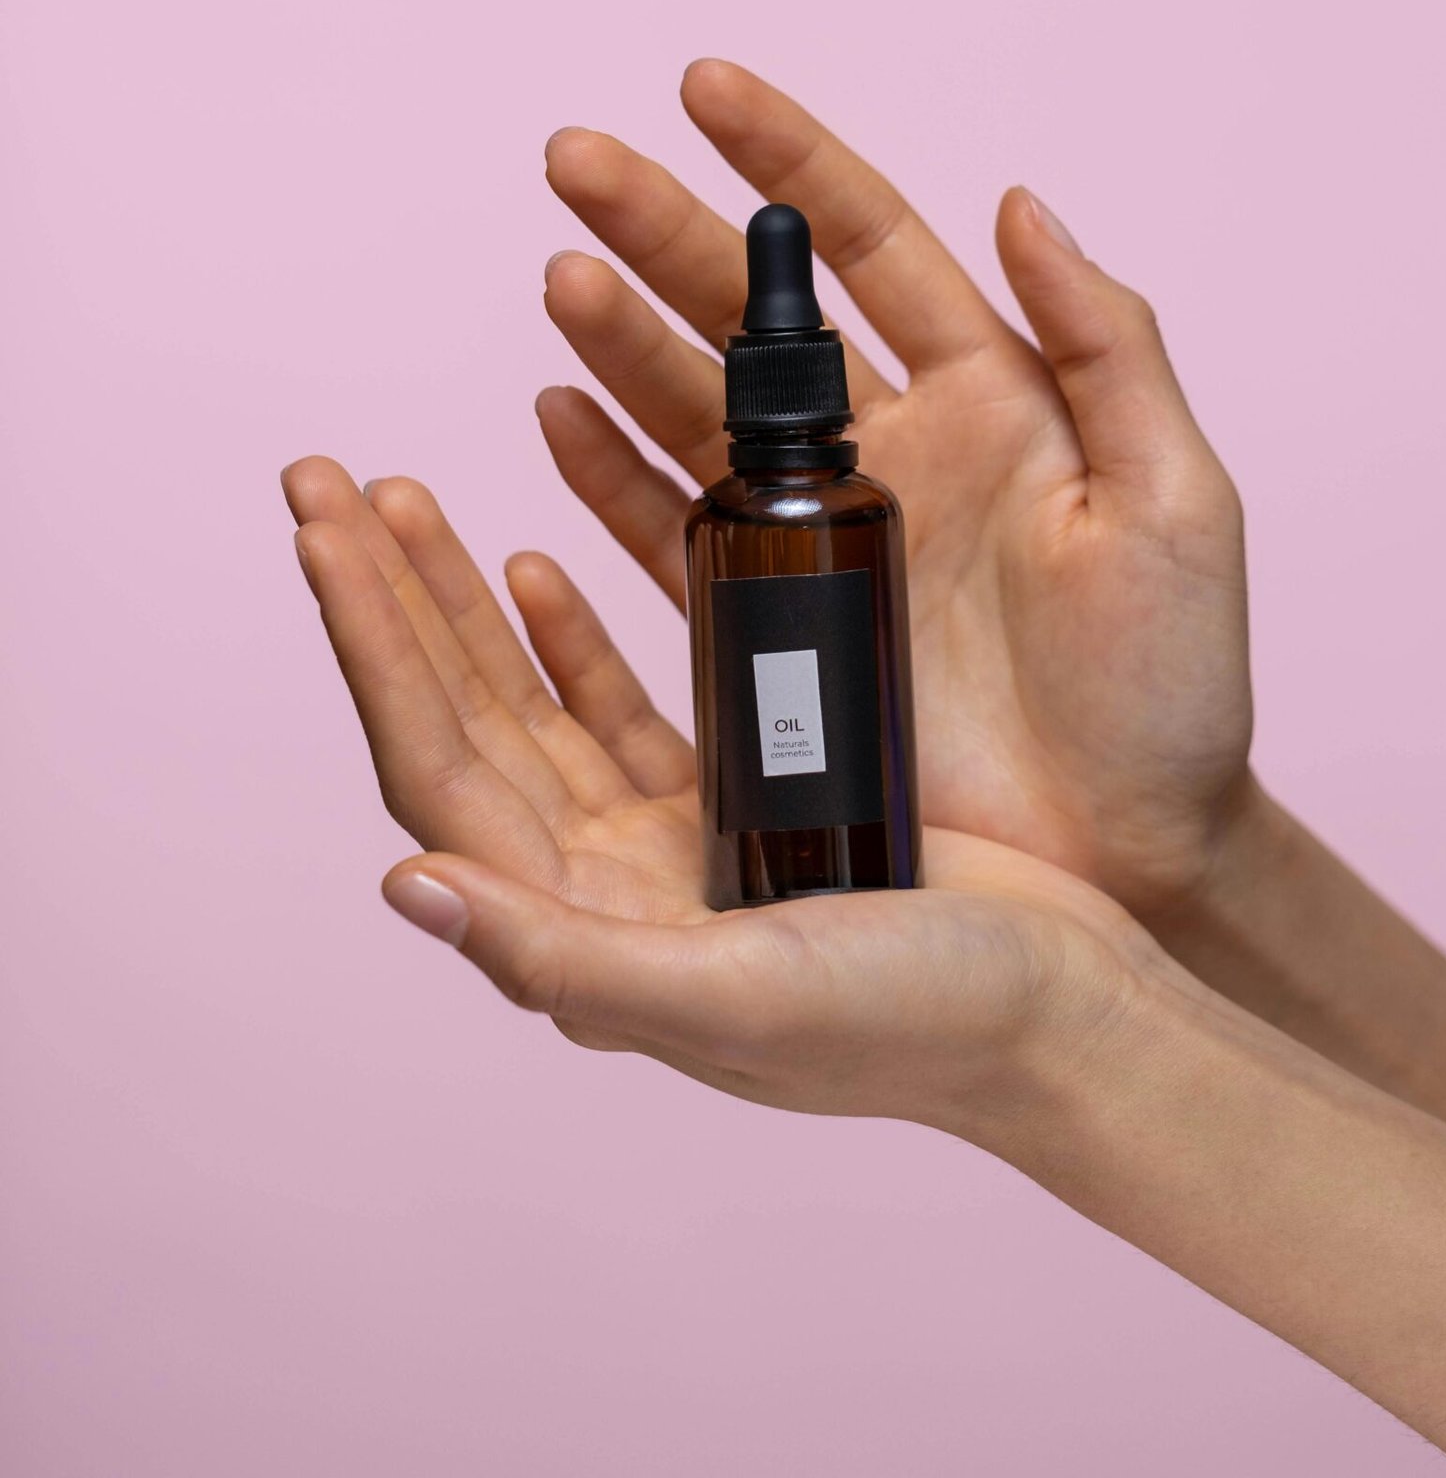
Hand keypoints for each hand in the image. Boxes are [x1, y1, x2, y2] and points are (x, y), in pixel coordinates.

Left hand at [281, 457, 1136, 1128]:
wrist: (1066, 1013)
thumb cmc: (917, 1022)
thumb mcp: (741, 997)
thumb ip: (570, 956)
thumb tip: (406, 884)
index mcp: (582, 931)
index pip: (435, 765)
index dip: (373, 645)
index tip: (323, 529)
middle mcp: (600, 886)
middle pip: (459, 715)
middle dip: (388, 597)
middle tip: (324, 479)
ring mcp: (660, 840)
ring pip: (527, 696)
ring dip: (460, 599)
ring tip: (403, 497)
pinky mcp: (732, 799)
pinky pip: (618, 703)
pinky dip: (570, 633)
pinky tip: (536, 562)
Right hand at [539, 61, 1251, 914]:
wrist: (1136, 858)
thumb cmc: (1174, 690)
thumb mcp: (1176, 502)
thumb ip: (1109, 347)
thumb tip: (1022, 202)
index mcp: (993, 394)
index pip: (870, 244)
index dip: (786, 163)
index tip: (701, 89)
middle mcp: (895, 445)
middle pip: (753, 314)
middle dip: (663, 231)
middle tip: (573, 166)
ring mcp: (827, 534)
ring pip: (696, 409)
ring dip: (621, 341)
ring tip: (558, 282)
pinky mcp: (780, 625)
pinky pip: (673, 530)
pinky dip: (610, 474)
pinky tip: (557, 413)